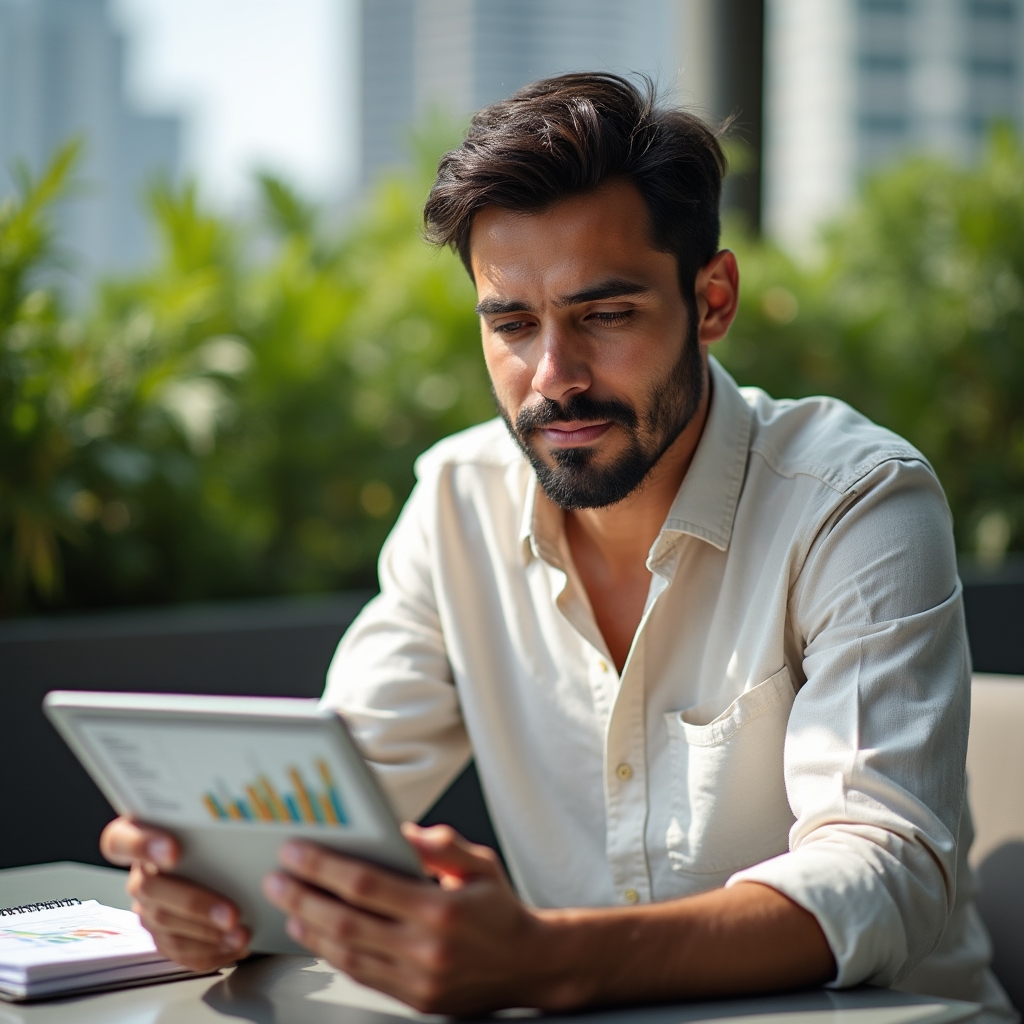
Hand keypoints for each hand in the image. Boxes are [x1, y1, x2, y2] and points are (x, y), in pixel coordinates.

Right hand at [100, 816, 250, 971]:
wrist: (232, 864)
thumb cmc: (223, 837)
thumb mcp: (216, 825)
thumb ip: (214, 825)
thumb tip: (241, 820)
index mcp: (144, 836)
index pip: (119, 840)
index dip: (140, 846)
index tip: (174, 851)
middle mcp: (141, 874)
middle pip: (149, 889)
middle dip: (194, 904)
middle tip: (231, 913)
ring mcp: (148, 907)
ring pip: (164, 923)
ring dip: (206, 933)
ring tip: (241, 933)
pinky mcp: (162, 935)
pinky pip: (177, 949)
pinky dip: (209, 950)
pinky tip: (235, 946)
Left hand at [261, 824, 568, 1015]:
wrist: (530, 964)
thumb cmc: (501, 909)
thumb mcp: (479, 863)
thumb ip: (440, 845)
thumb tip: (400, 832)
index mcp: (440, 908)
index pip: (366, 884)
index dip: (324, 867)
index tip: (297, 851)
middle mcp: (426, 948)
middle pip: (345, 920)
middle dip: (303, 896)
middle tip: (276, 878)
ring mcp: (418, 979)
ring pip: (346, 954)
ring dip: (310, 928)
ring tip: (289, 905)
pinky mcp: (415, 999)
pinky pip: (362, 975)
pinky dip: (332, 954)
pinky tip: (317, 934)